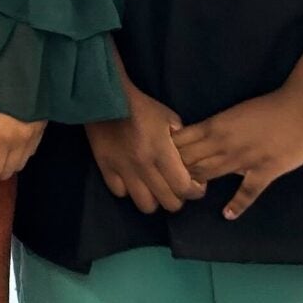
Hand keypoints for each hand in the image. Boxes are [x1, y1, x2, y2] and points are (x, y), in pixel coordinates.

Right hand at [84, 78, 206, 214]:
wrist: (106, 97)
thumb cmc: (142, 107)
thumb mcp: (170, 119)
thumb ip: (182, 142)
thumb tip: (188, 160)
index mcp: (162, 152)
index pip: (184, 188)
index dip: (195, 191)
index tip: (196, 185)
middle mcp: (143, 166)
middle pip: (168, 203)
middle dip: (178, 198)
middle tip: (176, 187)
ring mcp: (123, 169)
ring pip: (145, 205)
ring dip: (154, 199)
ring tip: (155, 188)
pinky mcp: (105, 167)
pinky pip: (120, 193)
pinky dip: (129, 190)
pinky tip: (133, 180)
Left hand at [173, 89, 302, 220]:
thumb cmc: (270, 107)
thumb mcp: (235, 113)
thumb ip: (219, 129)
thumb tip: (202, 140)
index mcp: (215, 126)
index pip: (182, 141)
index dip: (169, 152)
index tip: (161, 160)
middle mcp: (223, 144)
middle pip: (190, 160)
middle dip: (176, 170)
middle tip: (168, 181)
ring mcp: (243, 160)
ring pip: (209, 174)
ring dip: (196, 183)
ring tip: (187, 194)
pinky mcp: (264, 172)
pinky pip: (247, 192)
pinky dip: (236, 205)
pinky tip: (227, 215)